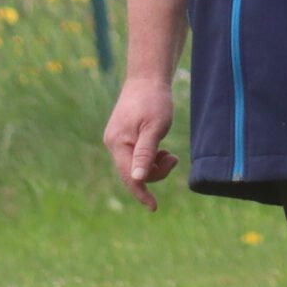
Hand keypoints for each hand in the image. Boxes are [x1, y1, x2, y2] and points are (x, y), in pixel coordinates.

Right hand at [102, 78, 179, 209]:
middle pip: (134, 173)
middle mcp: (113, 144)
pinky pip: (136, 157)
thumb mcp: (154, 129)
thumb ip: (145, 154)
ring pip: (136, 166)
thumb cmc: (154, 102)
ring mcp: (116, 140)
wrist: (147, 79)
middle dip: (155, 172)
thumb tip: (138, 179)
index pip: (130, 177)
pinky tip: (161, 149)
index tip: (154, 208)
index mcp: (118, 143)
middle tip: (173, 158)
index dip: (142, 193)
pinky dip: (150, 158)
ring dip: (154, 165)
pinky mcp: (123, 137)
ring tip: (169, 153)